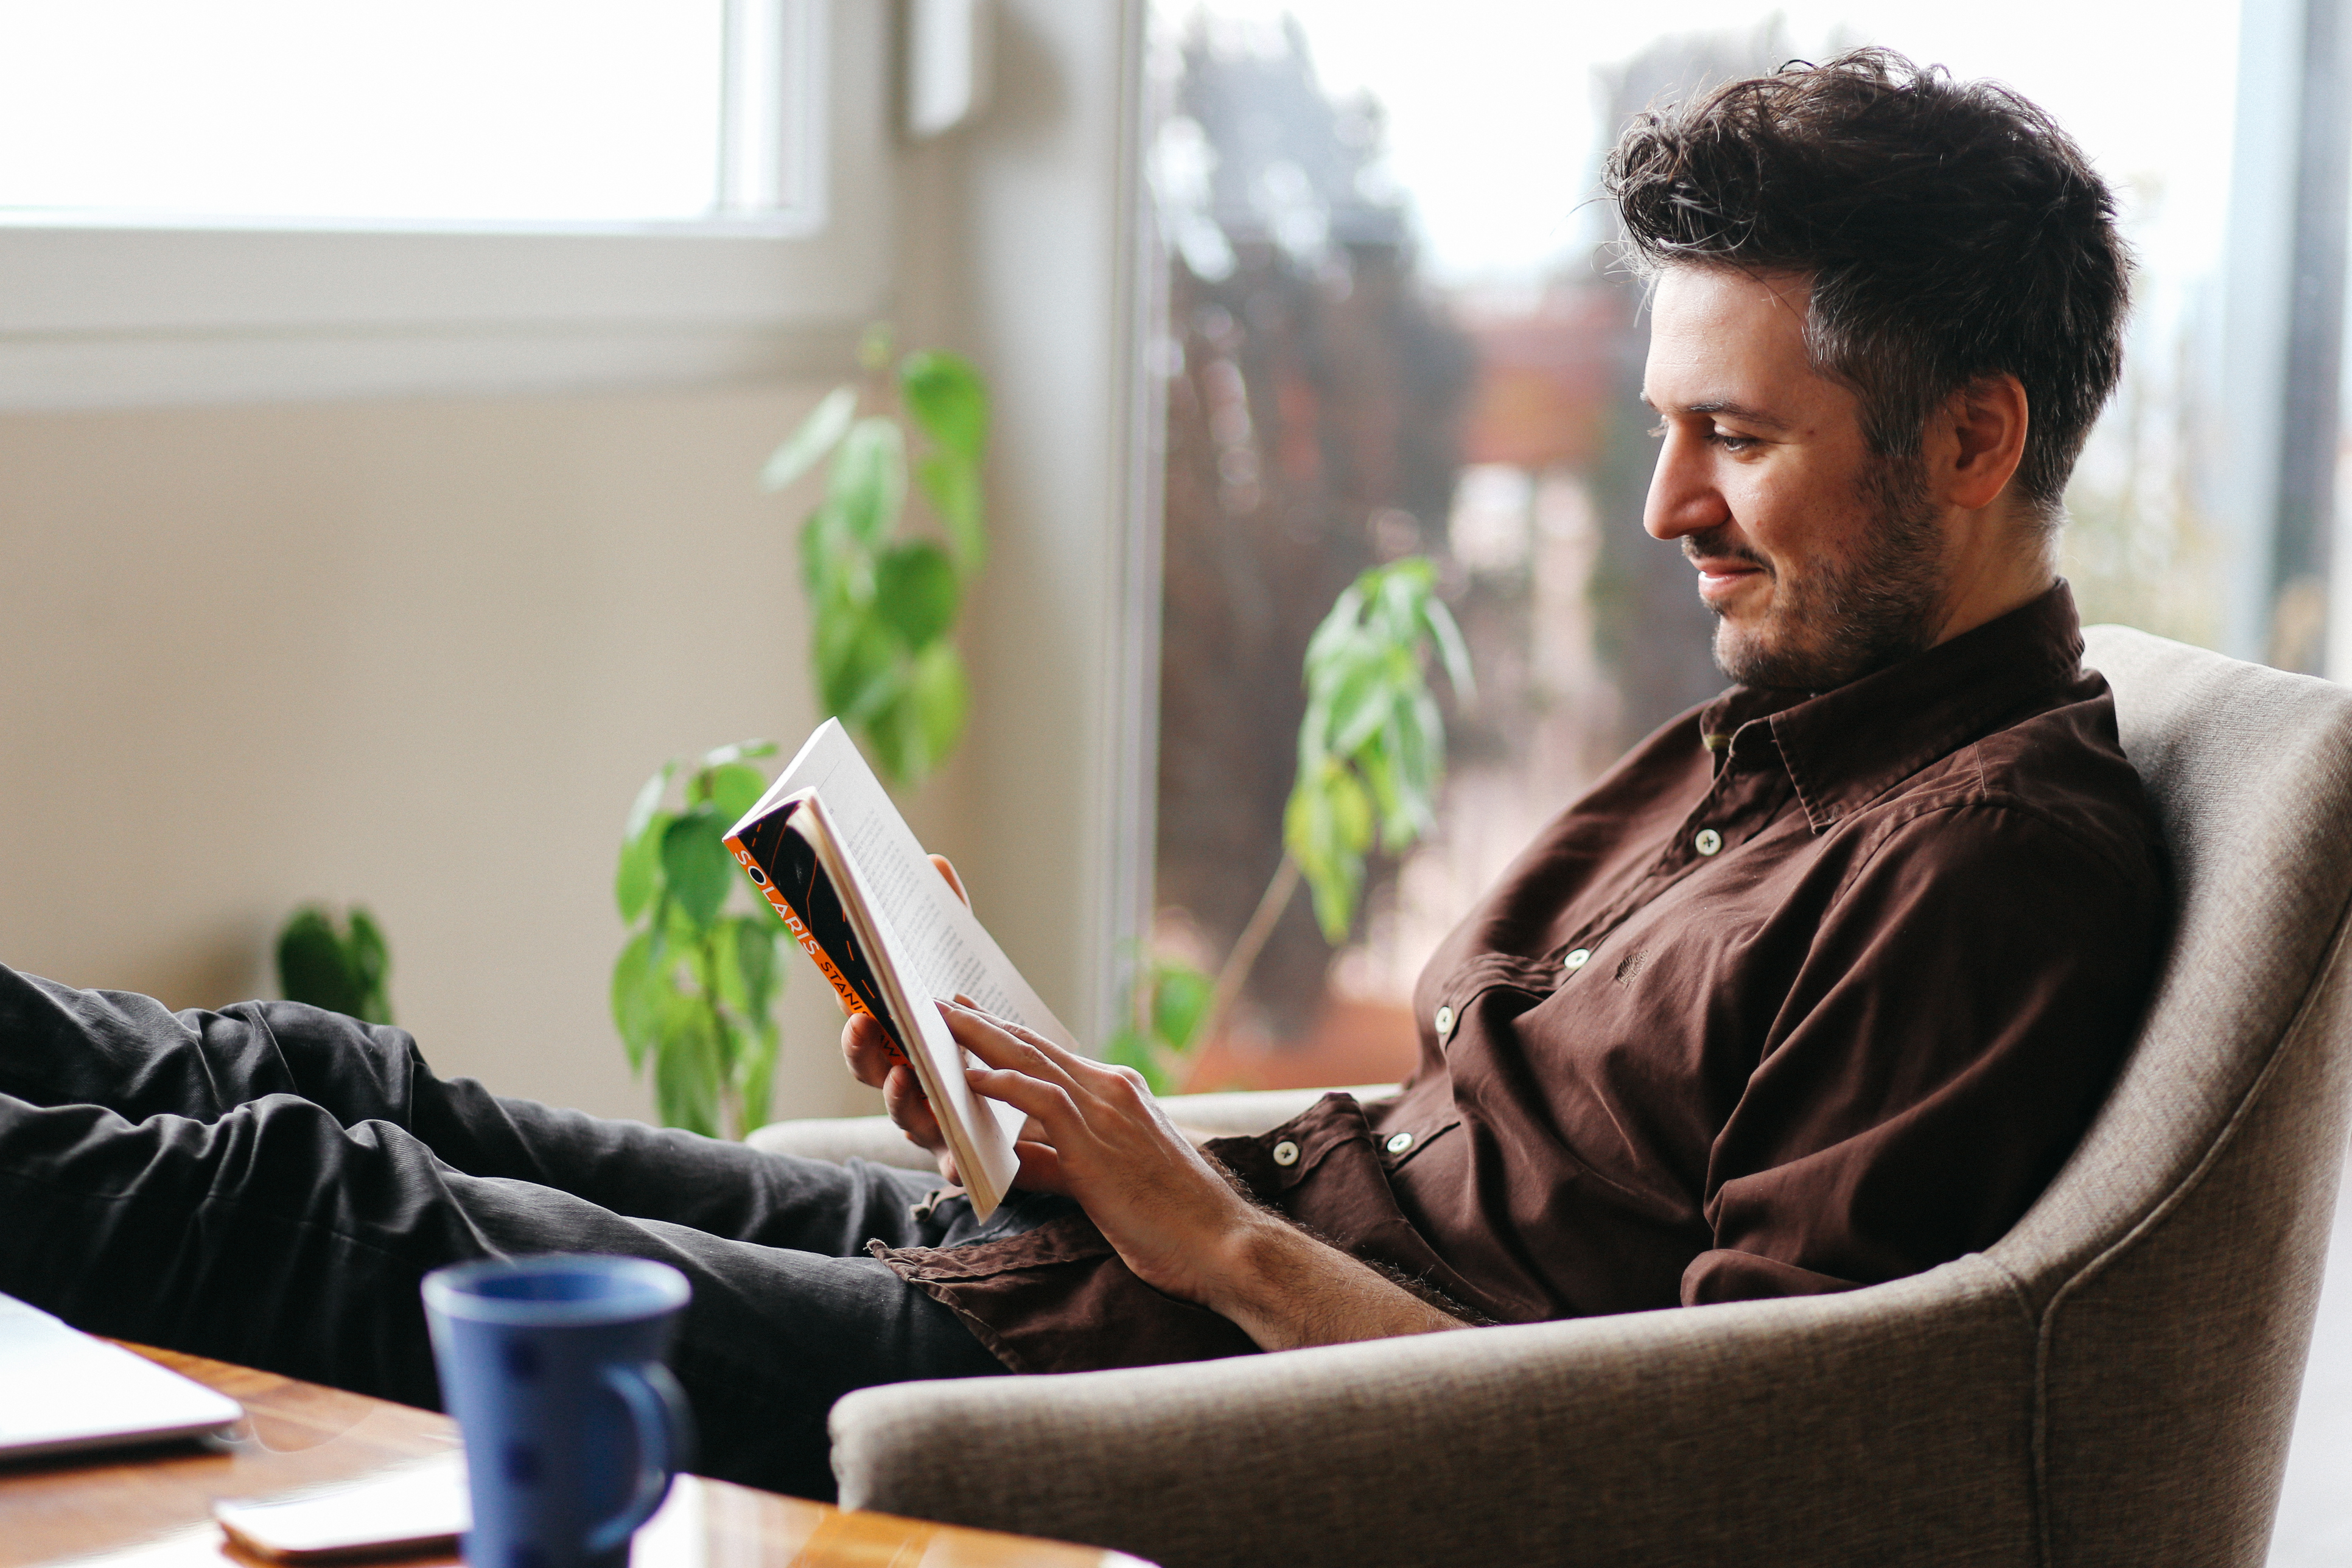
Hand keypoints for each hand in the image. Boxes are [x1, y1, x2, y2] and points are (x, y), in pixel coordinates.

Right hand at [839, 854, 967, 1178]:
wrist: (1035, 1115)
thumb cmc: (984, 1040)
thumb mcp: (970, 977)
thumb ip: (950, 923)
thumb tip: (936, 861)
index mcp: (901, 1041)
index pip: (865, 1019)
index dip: (850, 1002)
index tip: (843, 976)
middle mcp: (906, 1083)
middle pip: (870, 1069)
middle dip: (861, 1046)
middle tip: (861, 1019)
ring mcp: (931, 1124)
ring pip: (904, 1117)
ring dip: (898, 1097)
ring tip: (906, 1074)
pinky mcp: (965, 1159)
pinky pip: (954, 1165)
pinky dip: (954, 1160)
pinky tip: (962, 1159)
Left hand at [946, 998, 1476, 1350]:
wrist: (1226, 1244)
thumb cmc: (1174, 1223)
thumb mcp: (1111, 1181)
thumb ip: (1061, 1163)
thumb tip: (1018, 1161)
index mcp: (1121, 1094)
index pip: (1052, 1056)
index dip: (1008, 1037)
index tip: (973, 1018)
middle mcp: (1113, 1091)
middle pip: (1034, 1047)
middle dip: (984, 1024)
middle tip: (942, 1004)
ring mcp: (1107, 1114)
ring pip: (1031, 1061)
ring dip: (981, 1039)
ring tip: (940, 1023)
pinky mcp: (1096, 1146)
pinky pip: (1040, 1101)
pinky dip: (1002, 1084)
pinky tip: (970, 1077)